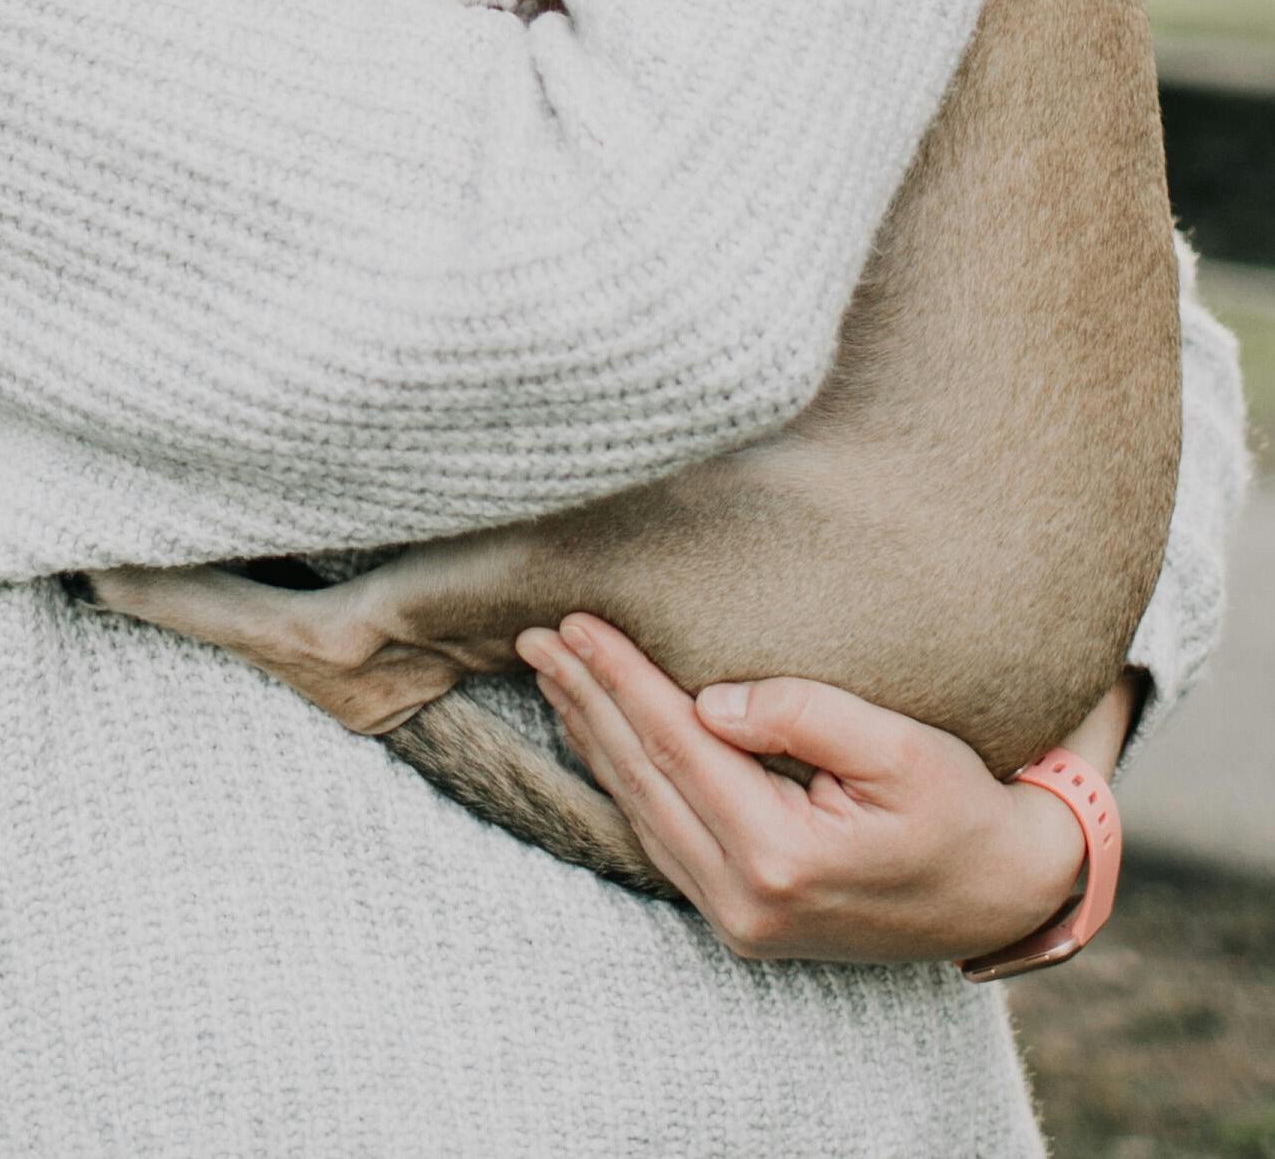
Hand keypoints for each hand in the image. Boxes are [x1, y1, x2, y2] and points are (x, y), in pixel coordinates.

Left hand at [514, 616, 1124, 964]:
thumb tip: (710, 700)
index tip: (574, 620)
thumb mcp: (901, 749)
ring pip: (641, 810)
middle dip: (586, 700)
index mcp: (781, 857)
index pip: (675, 743)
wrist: (1006, 896)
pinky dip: (624, 781)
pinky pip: (662, 838)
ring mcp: (741, 921)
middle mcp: (747, 901)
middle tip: (534, 636)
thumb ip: (804, 715)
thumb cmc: (960, 811)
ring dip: (593, 737)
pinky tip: (597, 737)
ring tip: (551, 674)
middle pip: (643, 776)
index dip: (620, 677)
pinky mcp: (743, 921)